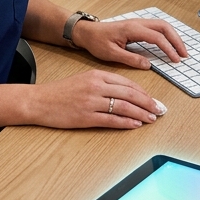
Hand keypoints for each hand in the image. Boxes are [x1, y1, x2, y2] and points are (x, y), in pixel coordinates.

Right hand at [27, 69, 163, 128]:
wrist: (40, 101)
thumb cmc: (61, 91)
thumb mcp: (83, 79)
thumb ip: (103, 83)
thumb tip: (125, 93)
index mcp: (97, 74)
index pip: (126, 82)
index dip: (143, 92)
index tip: (152, 99)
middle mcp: (96, 86)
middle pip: (129, 94)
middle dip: (148, 102)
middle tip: (160, 109)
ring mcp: (92, 102)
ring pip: (124, 107)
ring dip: (141, 113)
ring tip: (152, 118)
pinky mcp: (86, 117)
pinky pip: (111, 120)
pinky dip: (126, 122)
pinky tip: (135, 124)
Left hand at [72, 18, 187, 69]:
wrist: (87, 32)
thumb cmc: (97, 42)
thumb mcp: (112, 54)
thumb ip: (131, 59)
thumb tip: (148, 65)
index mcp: (132, 29)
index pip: (157, 37)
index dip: (169, 49)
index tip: (176, 60)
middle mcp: (137, 23)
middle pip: (164, 27)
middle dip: (176, 40)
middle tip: (184, 55)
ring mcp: (138, 23)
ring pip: (161, 25)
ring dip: (173, 37)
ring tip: (180, 51)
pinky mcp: (137, 26)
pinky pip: (156, 28)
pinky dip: (166, 35)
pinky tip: (169, 45)